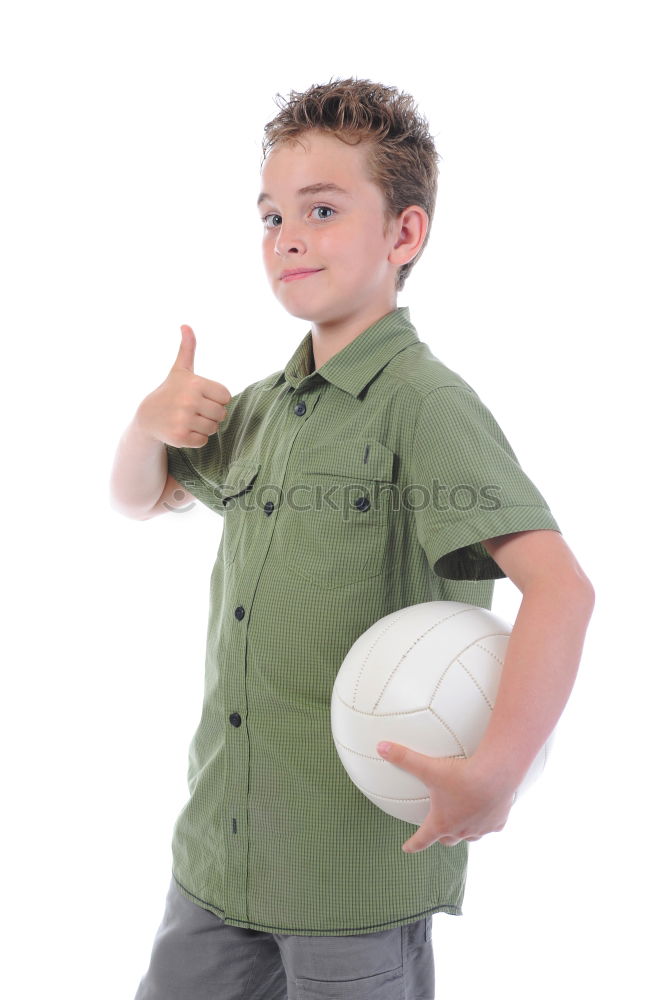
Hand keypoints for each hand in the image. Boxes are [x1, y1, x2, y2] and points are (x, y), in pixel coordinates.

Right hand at [136, 325, 231, 447]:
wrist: (147, 416)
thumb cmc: (170, 391)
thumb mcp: (180, 369)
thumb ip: (187, 348)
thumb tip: (186, 325)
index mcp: (195, 383)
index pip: (226, 397)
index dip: (216, 399)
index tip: (201, 397)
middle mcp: (189, 400)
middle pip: (221, 414)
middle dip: (211, 414)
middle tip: (194, 410)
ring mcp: (183, 419)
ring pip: (213, 429)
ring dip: (204, 427)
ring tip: (188, 419)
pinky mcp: (180, 436)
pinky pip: (203, 441)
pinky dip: (196, 439)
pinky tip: (183, 430)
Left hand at [376, 742, 515, 852]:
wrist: (496, 776)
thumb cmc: (462, 775)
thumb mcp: (428, 767)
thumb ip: (404, 757)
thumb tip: (381, 747)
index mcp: (441, 822)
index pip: (422, 839)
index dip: (413, 844)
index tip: (406, 848)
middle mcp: (461, 830)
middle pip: (447, 839)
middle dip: (440, 836)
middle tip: (437, 830)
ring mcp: (481, 828)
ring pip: (470, 835)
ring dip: (464, 830)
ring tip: (463, 821)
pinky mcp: (498, 822)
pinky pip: (491, 826)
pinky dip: (487, 822)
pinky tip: (488, 811)